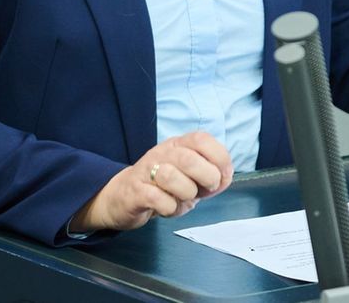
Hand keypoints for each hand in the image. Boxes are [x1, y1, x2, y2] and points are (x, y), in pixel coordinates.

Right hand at [70, 131, 234, 231]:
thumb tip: (225, 179)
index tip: (224, 175)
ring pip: (170, 176)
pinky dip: (169, 208)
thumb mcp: (190, 177)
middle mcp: (162, 153)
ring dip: (185, 193)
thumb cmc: (163, 187)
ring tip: (184, 199)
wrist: (123, 197)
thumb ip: (210, 176)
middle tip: (207, 189)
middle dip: (206, 177)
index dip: (219, 157)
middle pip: (188, 158)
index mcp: (178, 144)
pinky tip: (168, 208)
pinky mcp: (135, 191)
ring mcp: (146, 170)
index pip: (202, 139)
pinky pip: (156, 199)